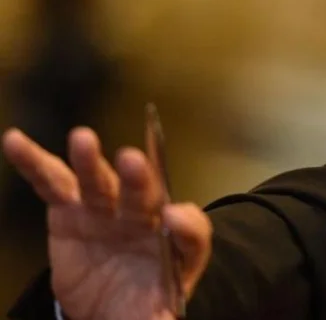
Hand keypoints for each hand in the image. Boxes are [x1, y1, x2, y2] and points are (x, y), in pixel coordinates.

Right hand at [2, 127, 211, 319]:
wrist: (107, 306)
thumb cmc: (141, 302)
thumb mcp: (157, 315)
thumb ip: (162, 317)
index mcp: (176, 243)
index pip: (191, 230)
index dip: (186, 225)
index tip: (174, 220)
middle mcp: (145, 218)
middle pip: (145, 194)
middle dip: (139, 178)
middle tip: (133, 161)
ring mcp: (106, 209)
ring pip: (101, 182)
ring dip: (91, 162)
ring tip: (82, 140)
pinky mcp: (70, 209)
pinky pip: (54, 183)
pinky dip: (35, 163)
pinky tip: (17, 143)